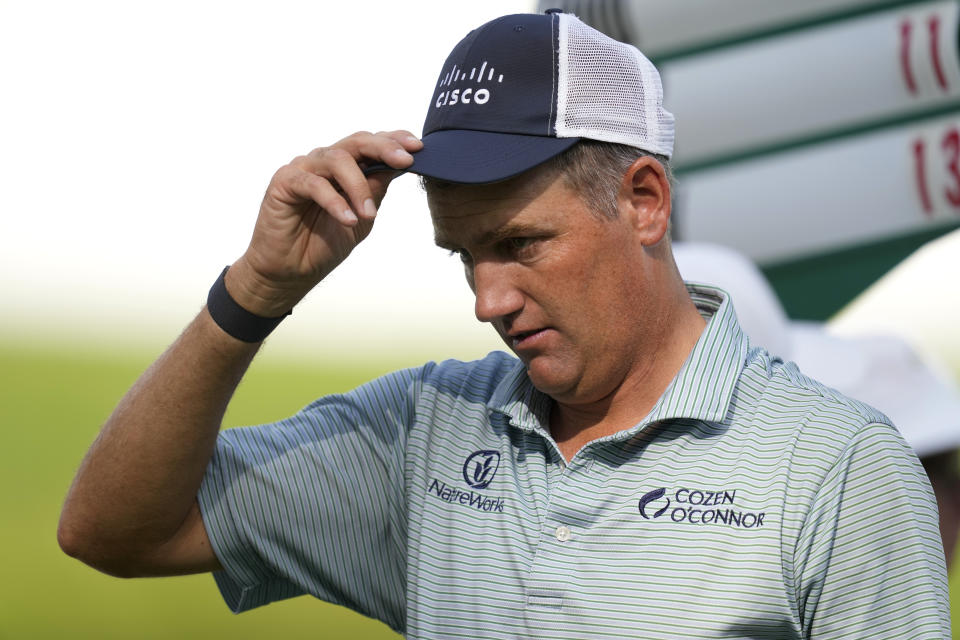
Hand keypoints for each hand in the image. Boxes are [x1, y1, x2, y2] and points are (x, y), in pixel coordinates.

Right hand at [226, 130, 422, 315]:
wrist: (290, 271)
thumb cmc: (323, 244)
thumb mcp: (362, 218)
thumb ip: (375, 192)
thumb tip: (398, 169)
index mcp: (345, 168)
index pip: (371, 144)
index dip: (394, 140)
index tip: (419, 148)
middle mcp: (325, 162)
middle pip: (356, 142)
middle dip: (384, 148)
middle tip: (404, 161)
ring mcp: (304, 168)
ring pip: (337, 159)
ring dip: (359, 186)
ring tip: (369, 214)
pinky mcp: (284, 181)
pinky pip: (313, 183)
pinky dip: (334, 201)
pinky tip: (348, 220)